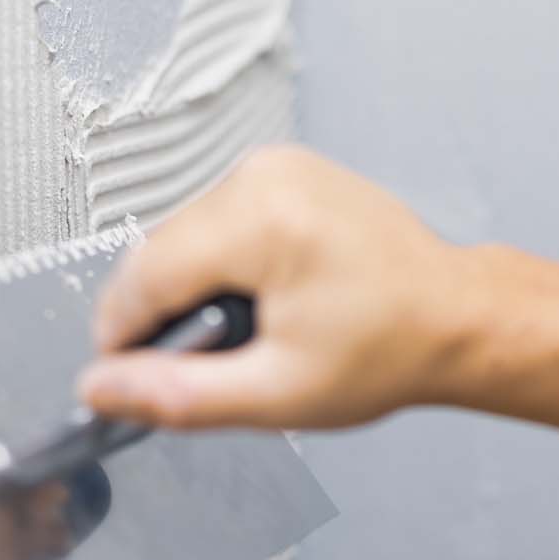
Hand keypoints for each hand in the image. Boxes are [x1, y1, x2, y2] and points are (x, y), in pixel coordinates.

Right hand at [77, 145, 492, 430]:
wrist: (456, 316)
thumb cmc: (390, 350)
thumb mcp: (276, 393)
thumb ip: (177, 394)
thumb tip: (102, 389)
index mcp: (263, 220)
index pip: (144, 274)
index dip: (122, 334)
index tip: (122, 375)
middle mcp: (265, 176)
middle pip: (158, 250)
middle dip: (163, 311)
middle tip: (207, 362)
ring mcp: (275, 165)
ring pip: (181, 233)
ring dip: (189, 284)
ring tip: (244, 331)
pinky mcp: (283, 170)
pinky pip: (215, 217)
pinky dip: (217, 260)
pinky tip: (257, 298)